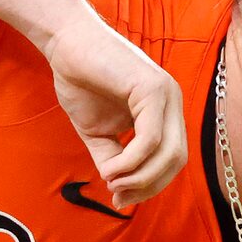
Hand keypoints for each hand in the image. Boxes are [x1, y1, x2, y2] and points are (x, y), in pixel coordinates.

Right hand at [38, 10, 185, 206]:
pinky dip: (131, 162)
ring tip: (112, 182)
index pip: (172, 159)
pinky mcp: (153, 89)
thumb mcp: (98, 132)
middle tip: (119, 196)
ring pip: (168, 154)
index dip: (150, 185)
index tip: (121, 199)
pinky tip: (110, 169)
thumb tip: (119, 189)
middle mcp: (172, 102)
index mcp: (164, 111)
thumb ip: (114, 158)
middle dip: (149, 186)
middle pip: (177, 161)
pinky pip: (150, 140)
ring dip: (140, 178)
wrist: (65, 42)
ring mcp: (166, 94)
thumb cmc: (80, 80)